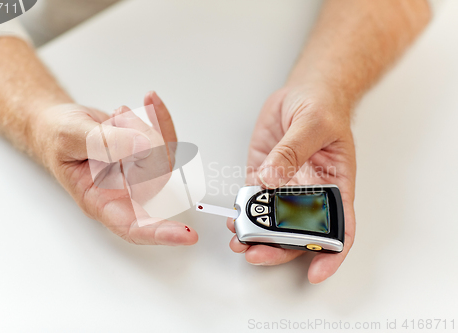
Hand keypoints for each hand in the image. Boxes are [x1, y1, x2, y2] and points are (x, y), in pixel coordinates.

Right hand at [32, 91, 197, 244]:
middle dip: (143, 138)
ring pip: (165, 154)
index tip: (187, 235)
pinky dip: (160, 118)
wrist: (58, 124)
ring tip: (117, 116)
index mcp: (99, 200)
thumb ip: (104, 143)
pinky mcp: (148, 155)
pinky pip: (168, 139)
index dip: (160, 233)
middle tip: (117, 121)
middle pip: (157, 176)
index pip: (133, 226)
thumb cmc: (56, 137)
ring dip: (146, 126)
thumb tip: (142, 146)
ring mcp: (138, 173)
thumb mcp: (70, 137)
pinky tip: (149, 101)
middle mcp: (124, 191)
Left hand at [227, 84, 355, 283]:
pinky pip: (252, 200)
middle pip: (299, 233)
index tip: (316, 272)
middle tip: (256, 253)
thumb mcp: (313, 124)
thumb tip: (270, 180)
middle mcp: (311, 194)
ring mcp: (285, 187)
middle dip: (279, 248)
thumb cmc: (323, 106)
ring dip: (255, 235)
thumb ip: (292, 151)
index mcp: (335, 186)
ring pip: (272, 221)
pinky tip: (232, 218)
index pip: (341, 229)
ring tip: (237, 241)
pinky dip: (242, 213)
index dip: (332, 254)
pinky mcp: (264, 176)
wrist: (304, 92)